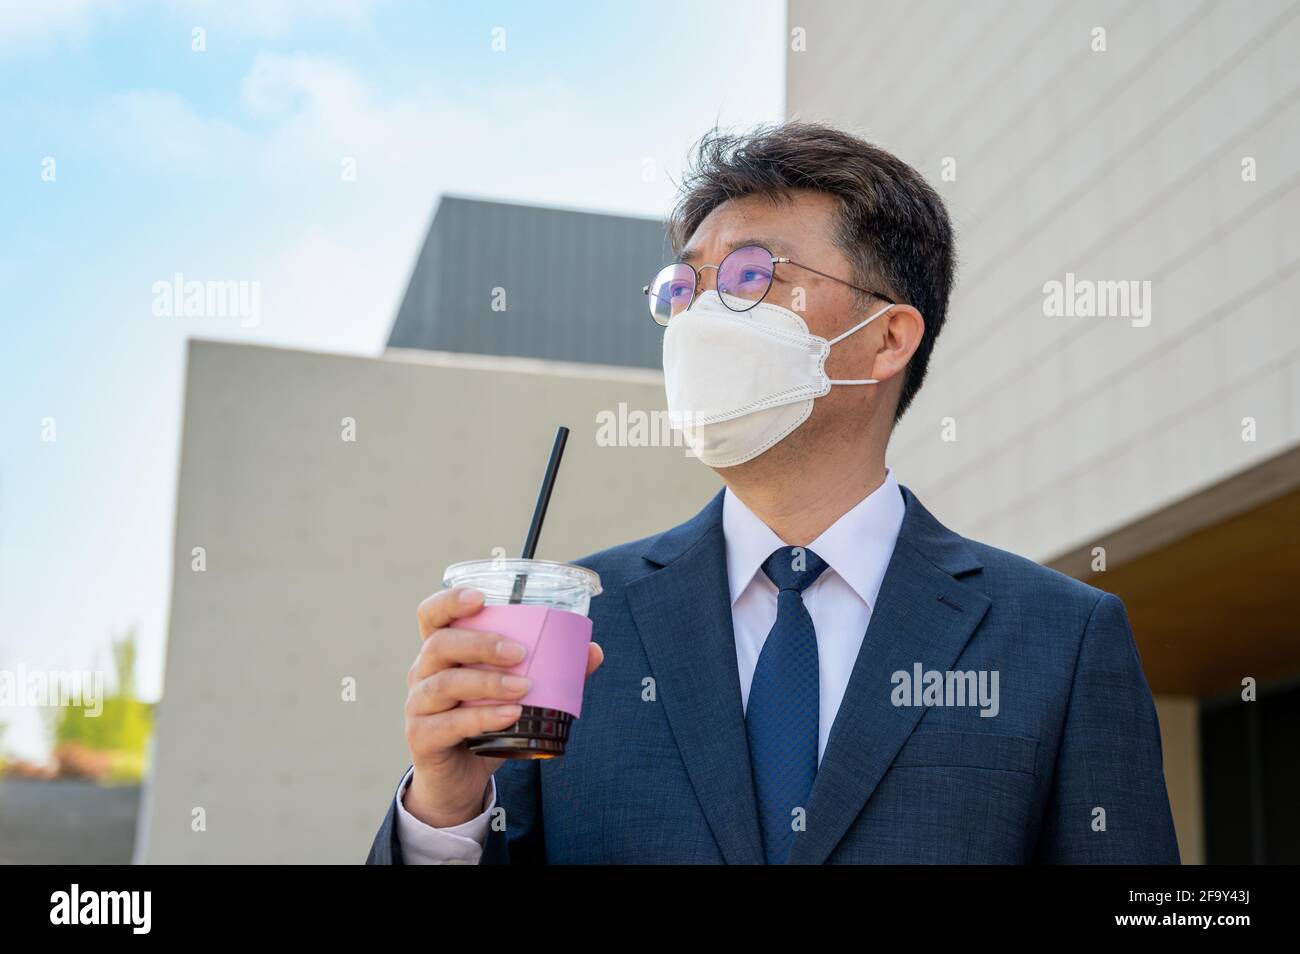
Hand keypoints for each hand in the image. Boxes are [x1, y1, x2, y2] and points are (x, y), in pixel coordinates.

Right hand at [402, 586, 603, 827]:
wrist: (459, 778)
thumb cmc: (485, 724)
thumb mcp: (512, 694)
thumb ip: (549, 671)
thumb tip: (592, 651)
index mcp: (441, 652)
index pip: (432, 615)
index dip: (450, 601)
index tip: (481, 597)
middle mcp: (422, 673)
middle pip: (440, 644)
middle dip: (481, 643)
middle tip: (521, 652)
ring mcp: (417, 705)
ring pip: (444, 683)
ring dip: (488, 682)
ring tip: (524, 687)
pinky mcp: (421, 737)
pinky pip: (449, 723)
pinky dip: (482, 717)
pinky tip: (510, 715)